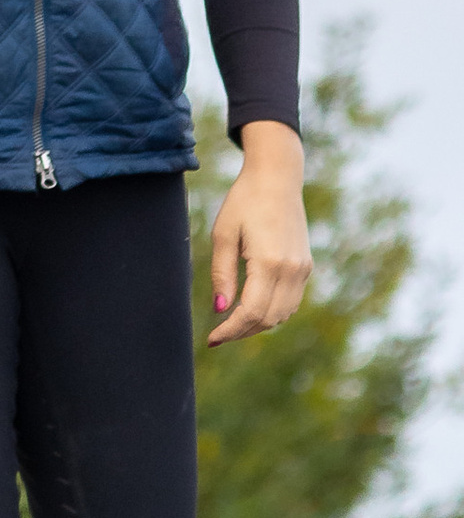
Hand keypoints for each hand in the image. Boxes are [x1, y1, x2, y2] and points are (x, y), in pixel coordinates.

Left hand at [207, 121, 312, 346]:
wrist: (277, 179)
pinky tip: (252, 309)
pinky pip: (291, 302)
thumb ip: (222, 274)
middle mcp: (291, 270)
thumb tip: (219, 309)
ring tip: (232, 324)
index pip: (251, 312)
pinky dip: (272, 312)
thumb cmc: (243, 202)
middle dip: (242, 332)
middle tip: (218, 335)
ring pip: (282, 315)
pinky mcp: (306, 266)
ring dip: (258, 325)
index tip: (211, 339)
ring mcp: (303, 269)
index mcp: (269, 262)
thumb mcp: (223, 235)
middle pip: (268, 319)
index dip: (230, 330)